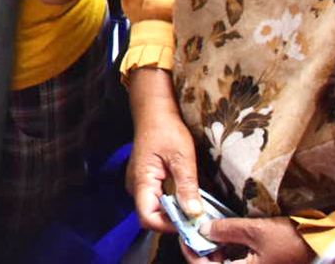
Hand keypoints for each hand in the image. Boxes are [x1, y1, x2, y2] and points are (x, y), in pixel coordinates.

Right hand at [127, 67, 200, 233]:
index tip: (190, 221)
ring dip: (175, 210)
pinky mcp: (146, 179)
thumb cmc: (166, 129)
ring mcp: (139, 182)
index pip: (147, 218)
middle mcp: (136, 185)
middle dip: (175, 219)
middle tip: (198, 214)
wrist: (154, 110)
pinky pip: (158, 198)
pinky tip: (187, 193)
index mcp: (141, 180)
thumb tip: (194, 214)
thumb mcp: (182, 157)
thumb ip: (186, 186)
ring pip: (156, 207)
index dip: (168, 225)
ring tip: (195, 203)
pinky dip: (173, 200)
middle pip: (152, 216)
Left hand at [189, 217, 311, 263]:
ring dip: (216, 252)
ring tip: (208, 230)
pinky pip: (239, 263)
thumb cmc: (292, 239)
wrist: (323, 243)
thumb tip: (203, 229)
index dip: (193, 254)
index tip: (185, 236)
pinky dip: (229, 252)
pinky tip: (225, 236)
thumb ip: (226, 230)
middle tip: (194, 231)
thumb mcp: (255, 230)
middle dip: (203, 252)